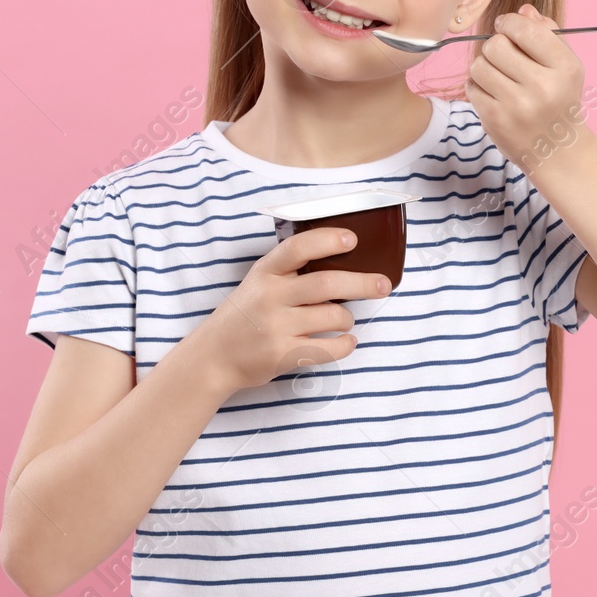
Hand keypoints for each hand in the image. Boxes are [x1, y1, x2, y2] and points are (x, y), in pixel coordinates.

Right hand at [193, 227, 390, 395]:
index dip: (328, 240)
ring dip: (348, 319)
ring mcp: (276, 326)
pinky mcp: (282, 354)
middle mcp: (270, 296)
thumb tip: (342, 260)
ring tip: (344, 320)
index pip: (298, 247)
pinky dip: (345, 345)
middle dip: (362, 283)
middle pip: (326, 283)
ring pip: (332, 316)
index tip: (353, 239)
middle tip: (383, 284)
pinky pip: (328, 348)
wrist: (213, 357)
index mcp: (265, 272)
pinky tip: (346, 341)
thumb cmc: (245, 316)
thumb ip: (290, 271)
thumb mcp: (258, 283)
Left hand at [466, 3, 588, 165]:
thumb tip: (523, 10)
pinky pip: (471, 87)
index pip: (526, 29)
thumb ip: (547, 33)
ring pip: (479, 65)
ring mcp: (517, 106)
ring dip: (484, 66)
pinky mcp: (495, 121)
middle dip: (495, 45)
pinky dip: (478, 86)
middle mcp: (543, 87)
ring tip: (498, 75)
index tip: (507, 27)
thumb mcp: (565, 65)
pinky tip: (493, 93)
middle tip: (503, 55)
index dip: (510, 22)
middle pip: (496, 45)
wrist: (558, 150)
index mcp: (564, 68)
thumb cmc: (560, 99)